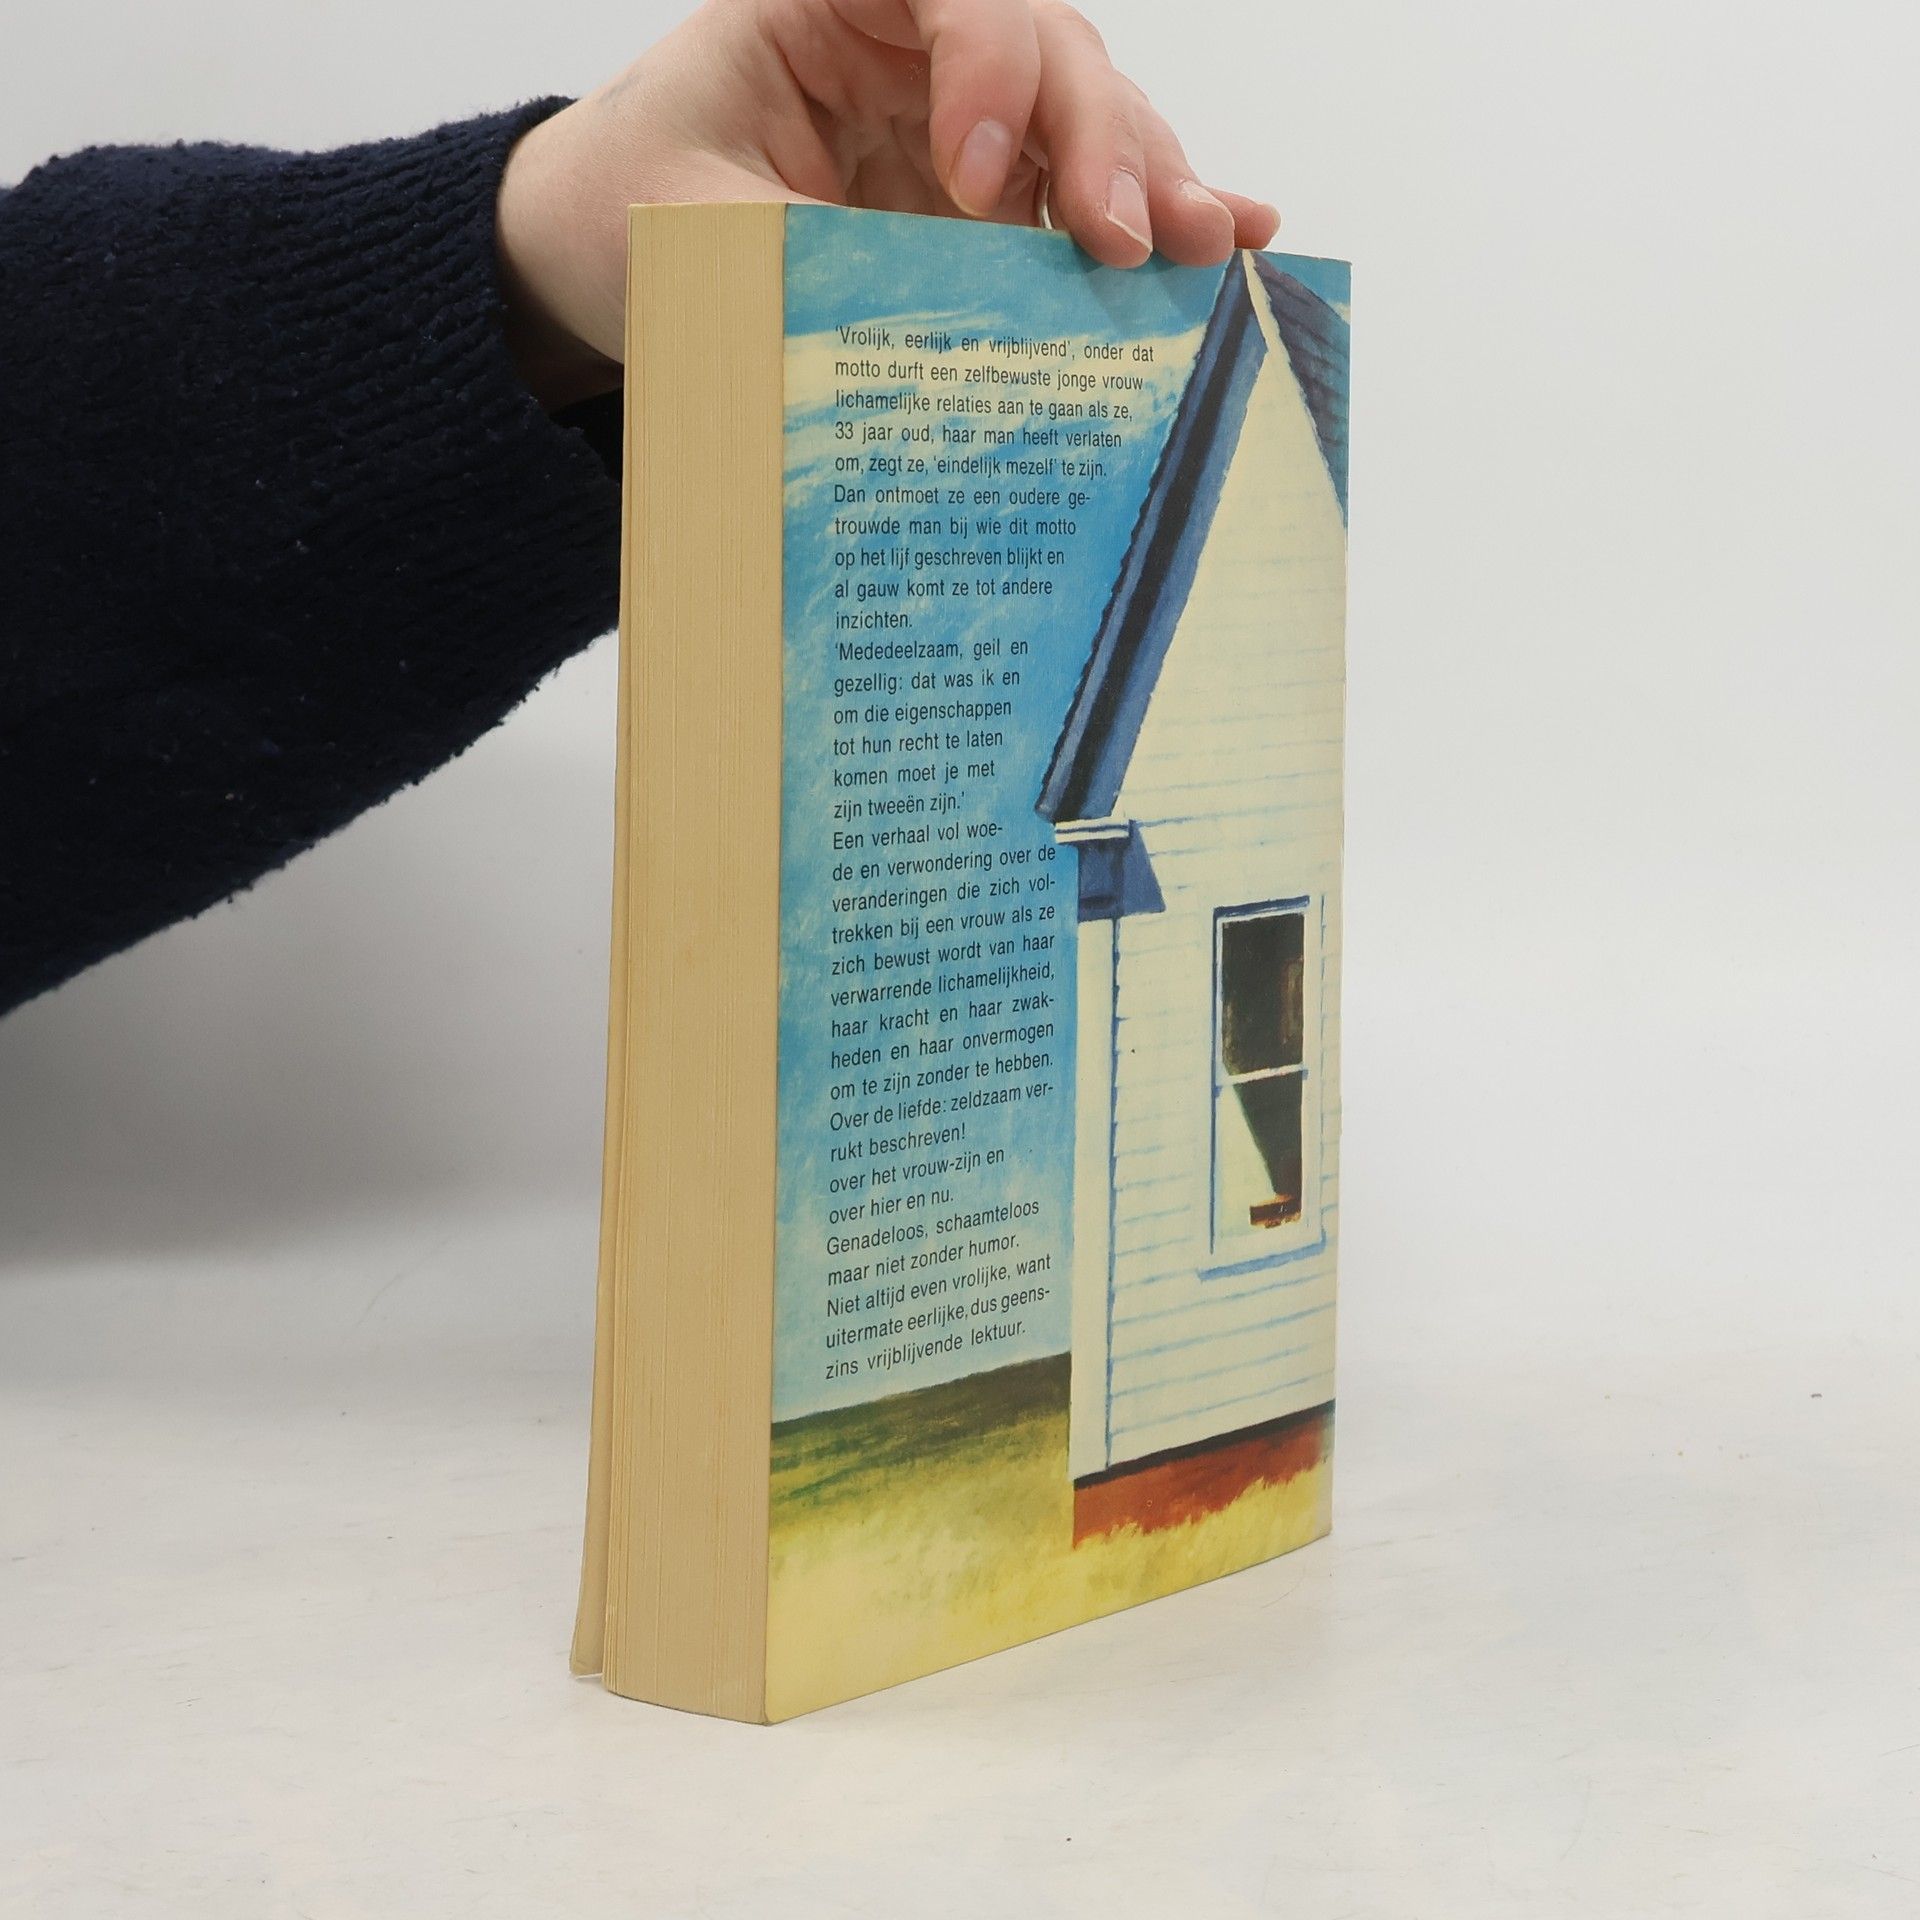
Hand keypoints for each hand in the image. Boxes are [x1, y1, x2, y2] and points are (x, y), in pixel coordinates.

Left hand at [496, 0, 1281, 406]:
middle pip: (1051, 55)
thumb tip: (935, 340)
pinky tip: (1236, 234)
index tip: (975, 177)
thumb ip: (814, 260)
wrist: (594, 258)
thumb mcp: (698, 230)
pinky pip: (1083, 194)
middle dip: (1104, 144)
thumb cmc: (628, 215)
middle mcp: (917, 45)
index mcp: (831, 2)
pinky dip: (1156, 215)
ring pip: (1089, 123)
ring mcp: (966, 120)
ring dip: (1152, 188)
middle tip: (1129, 237)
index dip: (992, 69)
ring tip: (1206, 249)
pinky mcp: (991, 200)